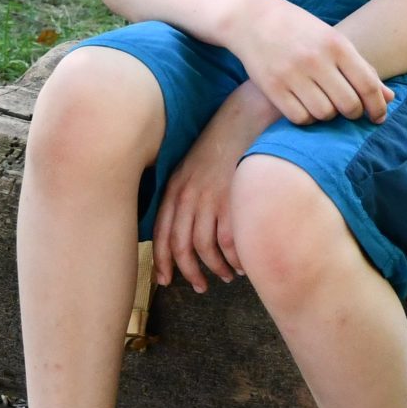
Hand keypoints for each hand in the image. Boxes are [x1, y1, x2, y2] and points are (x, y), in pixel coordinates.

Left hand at [152, 86, 273, 293]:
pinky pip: (230, 242)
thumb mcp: (189, 167)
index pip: (162, 234)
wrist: (244, 120)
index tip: (166, 280)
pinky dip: (234, 258)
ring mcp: (212, 199)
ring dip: (215, 268)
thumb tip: (178, 228)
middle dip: (190, 272)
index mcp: (175, 189)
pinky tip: (241, 263)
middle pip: (182, 247)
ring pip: (206, 249)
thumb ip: (181, 195)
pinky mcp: (234, 201)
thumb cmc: (218, 146)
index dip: (162, 262)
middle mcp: (189, 196)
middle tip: (199, 286)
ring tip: (226, 276)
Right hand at [230, 0, 393, 126]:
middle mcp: (315, 59)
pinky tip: (305, 105)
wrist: (252, 19)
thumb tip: (389, 98)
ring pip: (324, 114)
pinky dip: (307, 118)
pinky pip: (300, 118)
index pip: (367, 85)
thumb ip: (362, 69)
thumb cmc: (300, 30)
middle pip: (348, 105)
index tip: (378, 117)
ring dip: (328, 114)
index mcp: (336, 44)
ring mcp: (292, 74)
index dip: (377, 106)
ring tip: (323, 102)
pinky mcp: (273, 88)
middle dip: (353, 113)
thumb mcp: (333, 40)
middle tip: (348, 109)